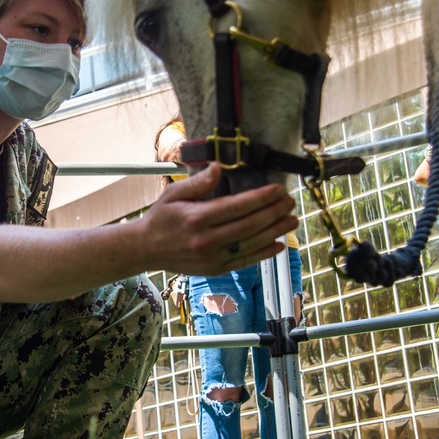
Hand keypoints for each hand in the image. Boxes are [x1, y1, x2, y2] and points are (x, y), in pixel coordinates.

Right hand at [140, 163, 298, 275]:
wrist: (146, 249)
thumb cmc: (162, 217)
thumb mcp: (174, 194)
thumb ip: (198, 182)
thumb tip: (219, 167)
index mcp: (197, 218)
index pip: (237, 206)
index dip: (261, 197)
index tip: (278, 189)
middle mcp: (206, 240)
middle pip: (249, 225)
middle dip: (274, 212)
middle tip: (291, 202)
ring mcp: (212, 258)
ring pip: (251, 244)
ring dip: (275, 232)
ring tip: (292, 220)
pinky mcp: (215, 270)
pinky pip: (244, 261)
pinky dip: (264, 253)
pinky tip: (279, 244)